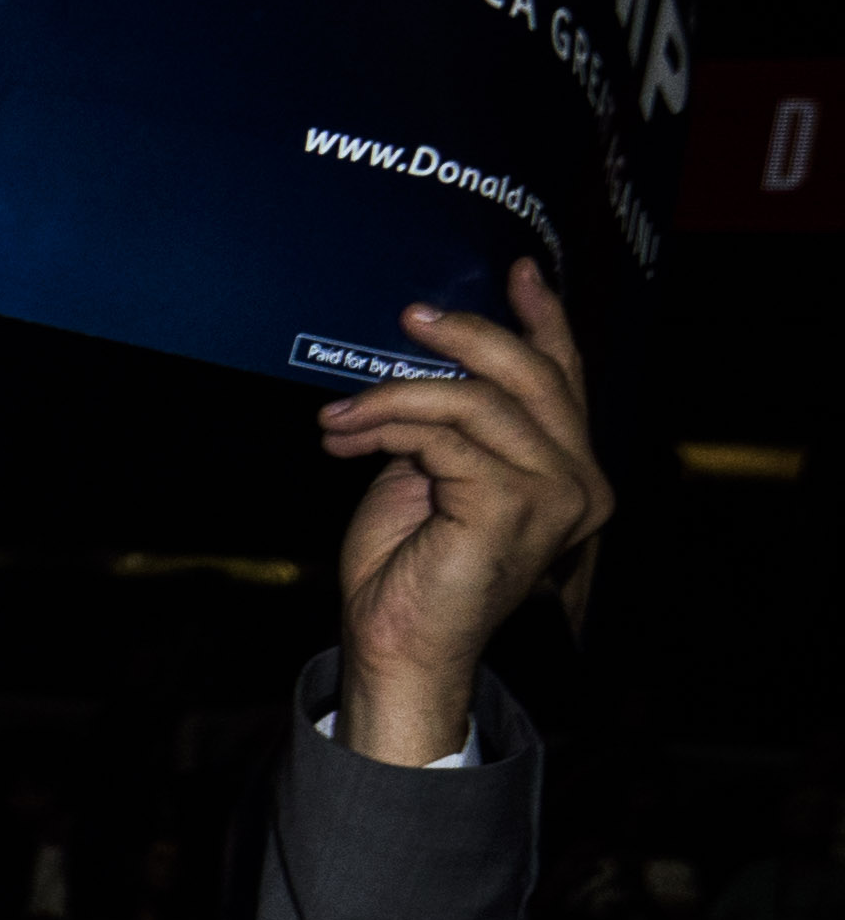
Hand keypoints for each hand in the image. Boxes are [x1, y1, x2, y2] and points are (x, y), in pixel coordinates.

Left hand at [322, 258, 607, 753]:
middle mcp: (580, 483)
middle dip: (467, 336)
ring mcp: (555, 495)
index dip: (544, 320)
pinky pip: (443, 435)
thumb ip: (449, 426)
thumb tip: (426, 370)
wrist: (396, 647)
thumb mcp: (431, 475)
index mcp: (569, 473)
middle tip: (409, 317)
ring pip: (477, 402)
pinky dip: (386, 425)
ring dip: (395, 395)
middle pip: (532, 375)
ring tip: (340, 416)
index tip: (518, 271)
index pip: (564, 379)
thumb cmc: (407, 570)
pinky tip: (344, 439)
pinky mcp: (512, 506)